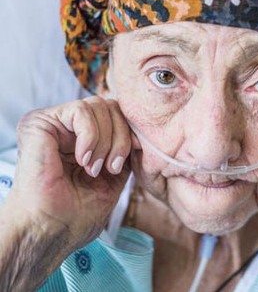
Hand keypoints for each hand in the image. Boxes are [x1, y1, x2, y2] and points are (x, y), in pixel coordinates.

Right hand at [8, 96, 131, 250]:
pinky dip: (90, 136)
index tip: (128, 160)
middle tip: (111, 168)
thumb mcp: (114, 177)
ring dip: (105, 141)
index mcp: (84, 138)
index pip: (117, 114)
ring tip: (93, 169)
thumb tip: (139, 133)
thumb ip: (124, 151)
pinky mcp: (40, 122)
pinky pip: (80, 110)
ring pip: (99, 106)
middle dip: (120, 138)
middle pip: (112, 106)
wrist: (51, 230)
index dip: (129, 133)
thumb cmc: (78, 212)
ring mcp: (54, 122)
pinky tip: (82, 159)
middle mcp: (69, 126)